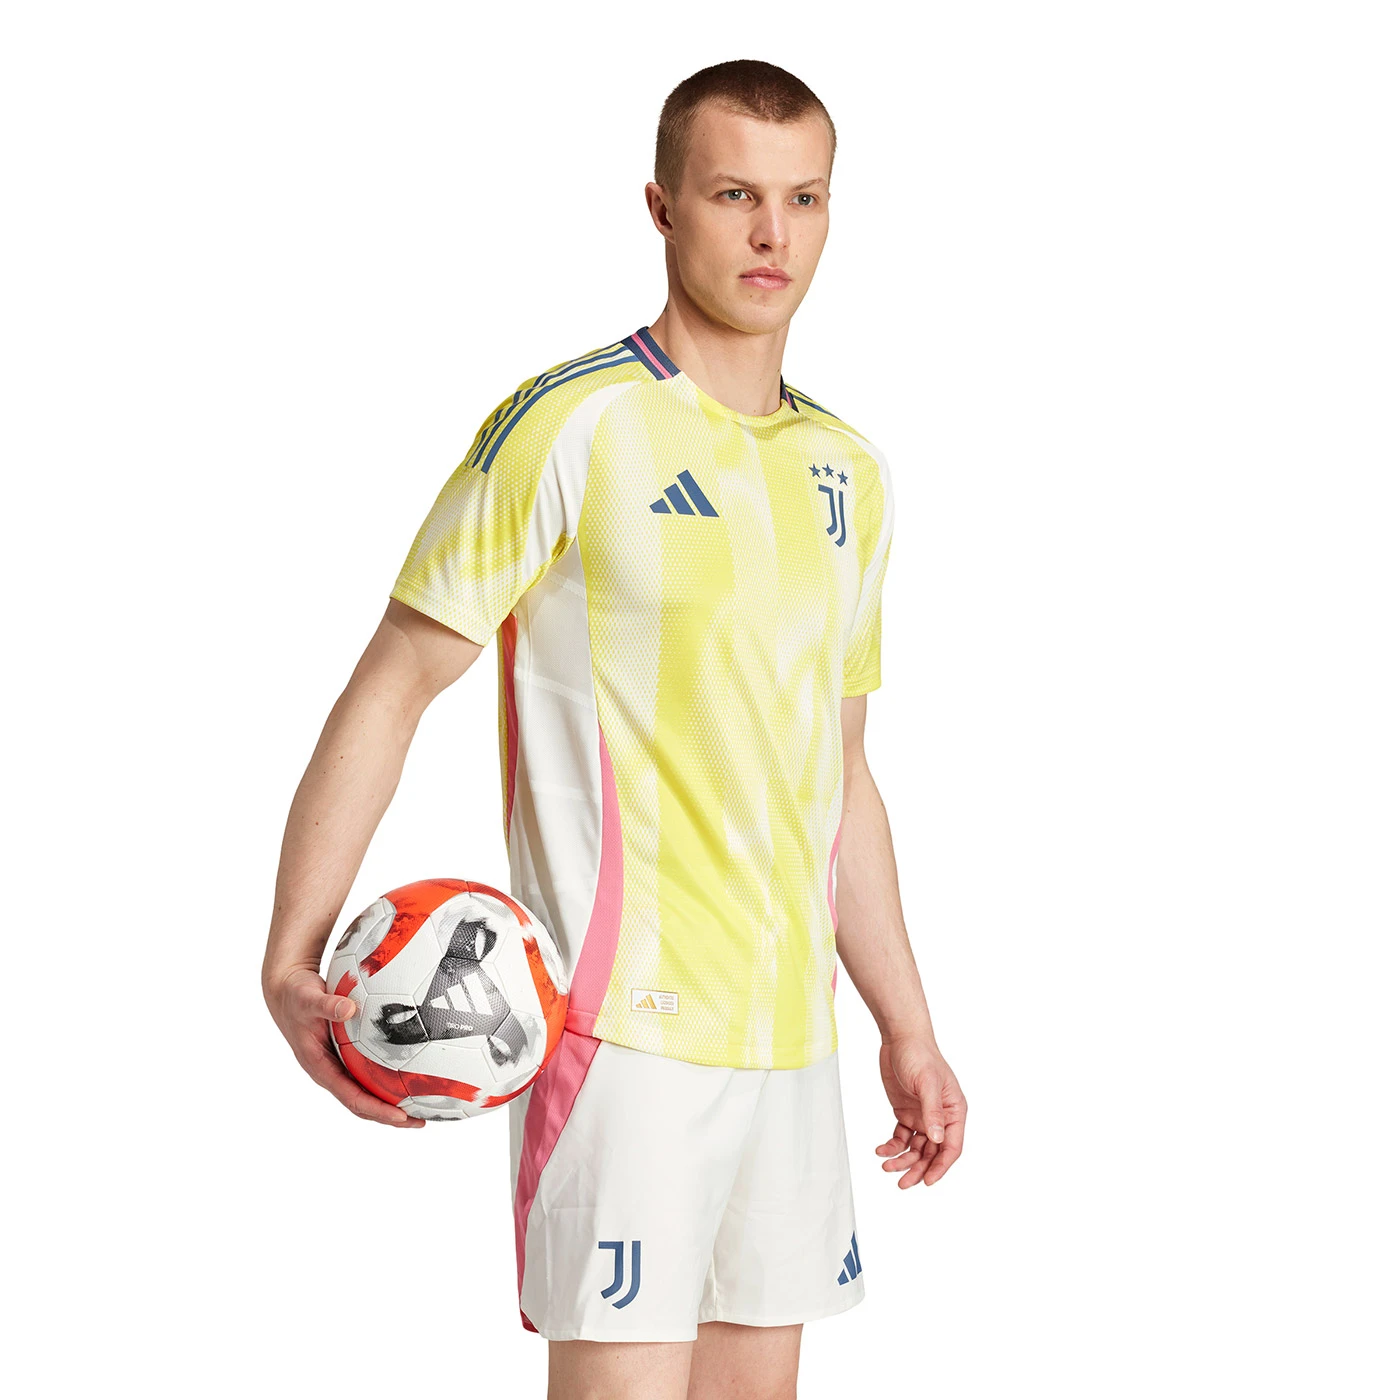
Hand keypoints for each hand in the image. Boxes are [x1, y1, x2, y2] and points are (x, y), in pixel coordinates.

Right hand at [264, 966, 424, 1127]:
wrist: (286, 991)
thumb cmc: (296, 996)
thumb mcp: (307, 999)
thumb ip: (327, 1005)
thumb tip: (348, 1009)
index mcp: (320, 1067)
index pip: (351, 1098)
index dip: (377, 1109)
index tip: (401, 1116)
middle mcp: (330, 1071)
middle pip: (362, 1103)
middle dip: (389, 1116)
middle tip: (420, 1122)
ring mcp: (337, 1065)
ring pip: (366, 1091)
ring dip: (391, 1101)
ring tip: (422, 1107)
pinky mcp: (344, 1055)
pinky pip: (368, 1071)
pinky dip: (388, 1078)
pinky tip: (411, 1072)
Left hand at [875, 1035, 965, 1186]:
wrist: (900, 1038)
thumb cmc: (920, 1055)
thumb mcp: (927, 1083)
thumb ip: (933, 1111)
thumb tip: (937, 1138)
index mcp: (954, 1111)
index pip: (951, 1147)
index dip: (941, 1166)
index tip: (927, 1181)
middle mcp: (940, 1117)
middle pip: (932, 1152)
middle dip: (919, 1169)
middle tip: (903, 1183)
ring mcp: (922, 1116)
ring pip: (916, 1148)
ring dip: (903, 1160)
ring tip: (887, 1167)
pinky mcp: (906, 1112)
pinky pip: (901, 1137)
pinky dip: (892, 1146)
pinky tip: (882, 1150)